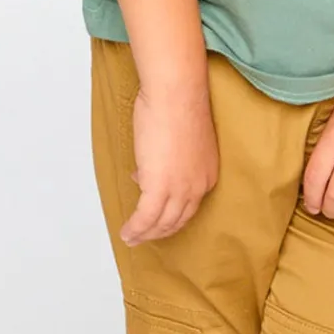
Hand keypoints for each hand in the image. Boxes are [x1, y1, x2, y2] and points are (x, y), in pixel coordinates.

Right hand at [121, 82, 218, 244]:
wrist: (176, 95)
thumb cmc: (177, 105)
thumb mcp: (178, 139)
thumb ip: (168, 158)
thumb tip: (146, 170)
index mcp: (207, 174)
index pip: (189, 204)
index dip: (171, 211)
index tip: (155, 211)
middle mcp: (198, 186)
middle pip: (178, 219)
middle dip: (160, 231)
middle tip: (145, 235)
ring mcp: (180, 189)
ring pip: (162, 223)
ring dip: (145, 234)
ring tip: (132, 238)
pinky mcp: (159, 187)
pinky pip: (145, 217)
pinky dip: (135, 228)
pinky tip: (126, 232)